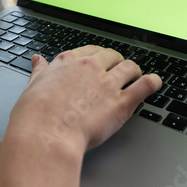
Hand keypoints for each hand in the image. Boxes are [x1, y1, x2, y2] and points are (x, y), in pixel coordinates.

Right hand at [7, 46, 160, 155]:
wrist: (45, 135)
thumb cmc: (34, 117)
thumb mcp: (32, 87)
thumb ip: (39, 72)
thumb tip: (38, 60)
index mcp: (68, 62)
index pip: (90, 51)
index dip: (98, 57)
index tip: (101, 62)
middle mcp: (89, 68)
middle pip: (112, 56)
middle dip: (117, 63)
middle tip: (119, 72)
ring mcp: (107, 84)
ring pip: (130, 67)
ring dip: (134, 71)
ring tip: (137, 77)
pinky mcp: (121, 102)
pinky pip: (144, 85)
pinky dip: (153, 83)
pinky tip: (155, 84)